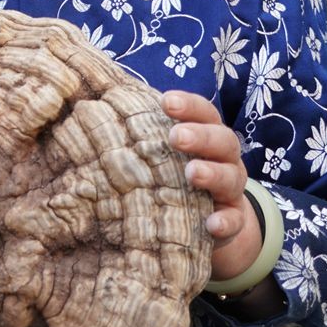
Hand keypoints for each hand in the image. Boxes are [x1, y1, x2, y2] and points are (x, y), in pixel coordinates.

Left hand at [163, 90, 259, 282]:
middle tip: (177, 137)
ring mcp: (232, 190)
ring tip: (193, 173)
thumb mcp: (165, 153)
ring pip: (231, 178)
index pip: (204, 113)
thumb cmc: (177, 174)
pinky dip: (226, 222)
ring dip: (213, 174)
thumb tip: (91, 110)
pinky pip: (235, 221)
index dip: (189, 106)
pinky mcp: (234, 220)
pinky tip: (213, 224)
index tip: (166, 102)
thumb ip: (144, 134)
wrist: (214, 219)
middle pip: (222, 140)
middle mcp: (224, 159)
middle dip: (200, 136)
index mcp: (207, 135)